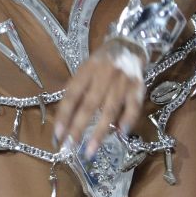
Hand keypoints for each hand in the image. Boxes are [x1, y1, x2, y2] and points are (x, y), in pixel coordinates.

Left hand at [54, 38, 145, 159]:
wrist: (128, 46)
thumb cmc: (101, 64)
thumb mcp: (85, 71)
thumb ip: (76, 91)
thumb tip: (64, 121)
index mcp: (87, 69)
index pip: (72, 94)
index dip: (64, 114)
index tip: (57, 135)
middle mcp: (103, 74)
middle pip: (89, 104)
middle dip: (79, 127)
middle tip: (71, 147)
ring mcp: (122, 81)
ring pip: (109, 109)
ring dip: (100, 132)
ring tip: (90, 150)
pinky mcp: (138, 87)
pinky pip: (133, 106)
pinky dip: (127, 120)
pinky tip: (120, 135)